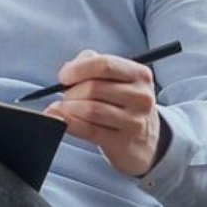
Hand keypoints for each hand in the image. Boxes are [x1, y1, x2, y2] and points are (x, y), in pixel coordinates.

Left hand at [44, 50, 163, 176]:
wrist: (145, 140)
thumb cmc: (125, 104)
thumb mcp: (119, 78)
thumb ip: (93, 63)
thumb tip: (70, 69)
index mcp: (139, 74)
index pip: (104, 65)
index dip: (78, 69)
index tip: (64, 76)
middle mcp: (140, 96)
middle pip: (94, 88)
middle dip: (71, 92)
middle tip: (65, 96)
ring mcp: (134, 121)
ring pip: (90, 109)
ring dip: (68, 108)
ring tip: (63, 108)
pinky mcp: (122, 142)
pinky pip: (89, 130)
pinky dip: (69, 123)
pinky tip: (61, 119)